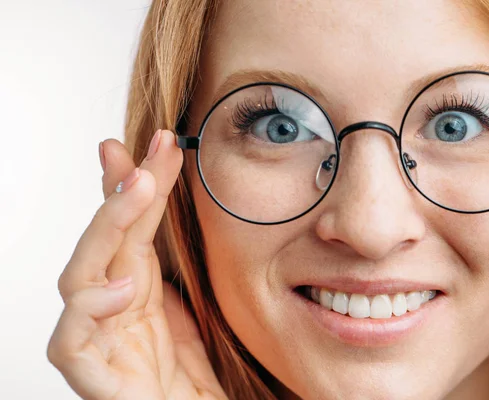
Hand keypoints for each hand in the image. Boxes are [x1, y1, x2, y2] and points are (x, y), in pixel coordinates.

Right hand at [47, 131, 226, 399]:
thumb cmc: (185, 372)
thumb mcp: (185, 303)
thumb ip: (167, 260)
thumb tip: (161, 203)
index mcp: (132, 287)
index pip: (130, 226)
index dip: (139, 183)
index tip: (162, 143)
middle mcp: (109, 307)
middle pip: (103, 240)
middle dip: (122, 191)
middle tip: (150, 153)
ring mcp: (97, 340)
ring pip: (77, 278)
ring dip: (104, 230)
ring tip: (137, 193)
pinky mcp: (95, 378)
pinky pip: (70, 345)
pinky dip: (87, 313)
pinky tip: (119, 290)